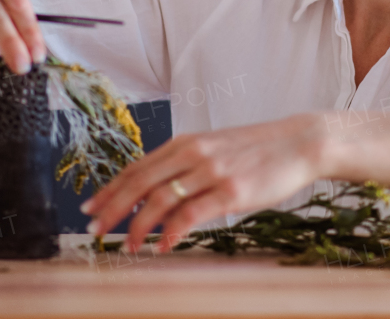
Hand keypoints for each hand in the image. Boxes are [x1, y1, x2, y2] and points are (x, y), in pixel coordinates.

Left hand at [79, 113, 329, 252]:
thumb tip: (157, 194)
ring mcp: (211, 171)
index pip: (137, 168)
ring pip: (160, 198)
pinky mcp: (231, 190)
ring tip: (128, 245)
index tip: (91, 207)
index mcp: (185, 143)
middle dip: (112, 208)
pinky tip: (164, 246)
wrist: (298, 143)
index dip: (110, 189)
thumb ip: (186, 166)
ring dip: (138, 225)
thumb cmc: (257, 151)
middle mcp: (193, 153)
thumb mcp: (215, 150)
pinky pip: (191, 214)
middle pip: (139, 182)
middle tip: (95, 229)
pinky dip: (172, 231)